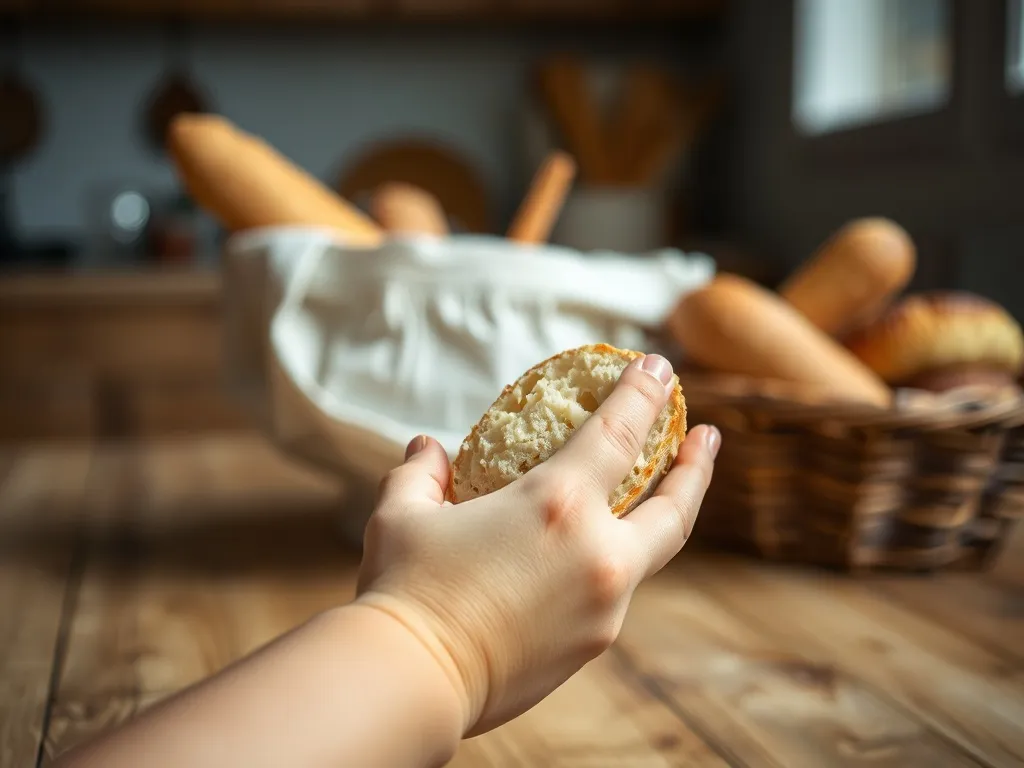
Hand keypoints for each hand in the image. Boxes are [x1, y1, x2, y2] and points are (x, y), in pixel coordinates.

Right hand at [355, 354, 719, 736]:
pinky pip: (614, 591)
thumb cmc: (406, 590)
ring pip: (650, 554)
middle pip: (674, 506)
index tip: (661, 369)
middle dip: (696, 468)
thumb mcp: (402, 515)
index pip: (620, 433)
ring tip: (658, 499)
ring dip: (663, 519)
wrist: (413, 682)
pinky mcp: (594, 643)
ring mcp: (604, 604)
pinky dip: (611, 563)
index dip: (644, 394)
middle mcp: (597, 552)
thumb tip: (426, 450)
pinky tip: (589, 557)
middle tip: (706, 437)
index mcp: (558, 504)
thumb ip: (420, 474)